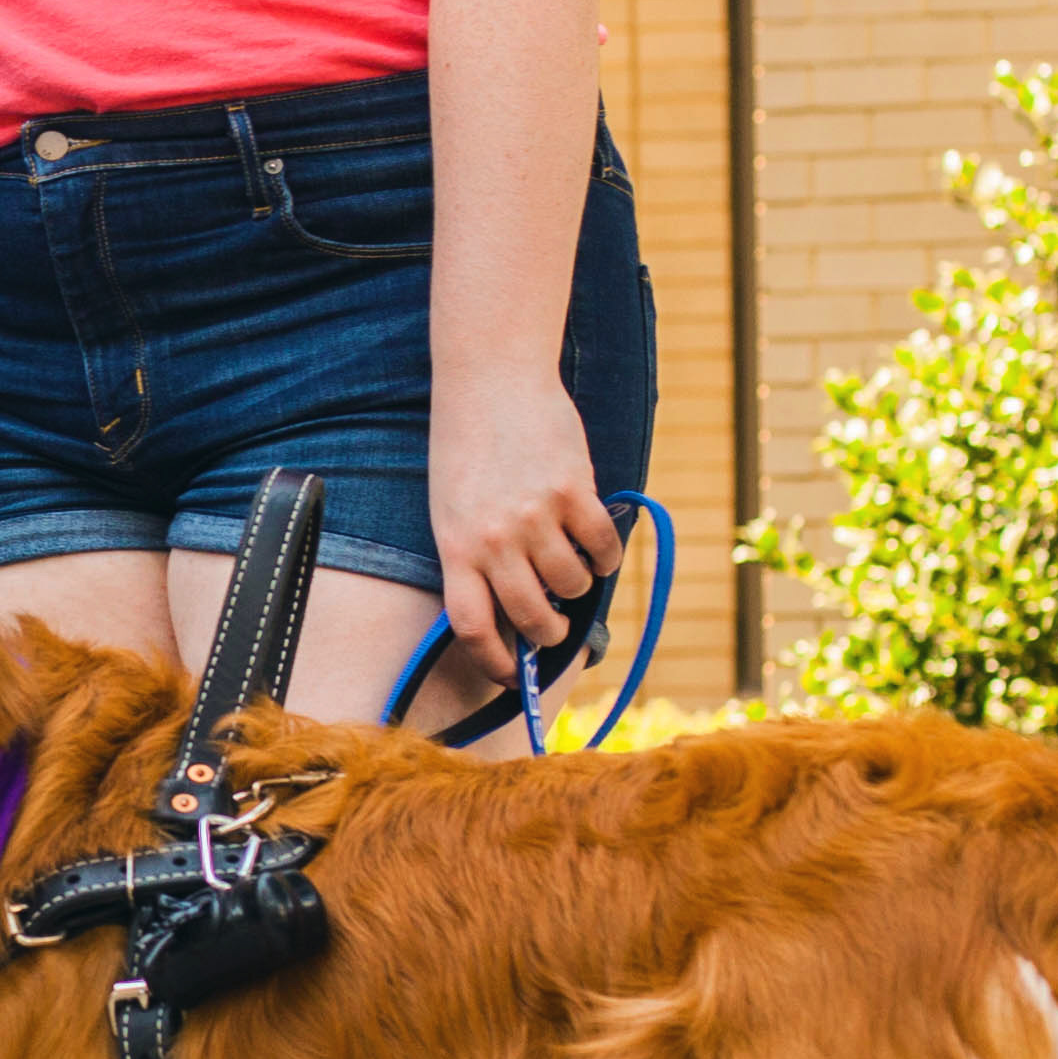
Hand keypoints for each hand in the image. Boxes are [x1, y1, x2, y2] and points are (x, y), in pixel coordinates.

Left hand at [427, 371, 620, 692]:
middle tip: (554, 626)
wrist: (490, 380)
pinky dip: (606, 555)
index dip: (494, 663)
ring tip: (571, 568)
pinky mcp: (574, 491)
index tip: (513, 678)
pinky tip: (597, 544)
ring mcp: (535, 516)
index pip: (473, 627)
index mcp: (455, 547)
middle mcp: (494, 539)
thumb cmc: (466, 448)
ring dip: (577, 587)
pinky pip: (603, 547)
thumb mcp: (451, 509)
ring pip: (572, 585)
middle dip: (548, 633)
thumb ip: (475, 559)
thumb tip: (511, 616)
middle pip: (530, 616)